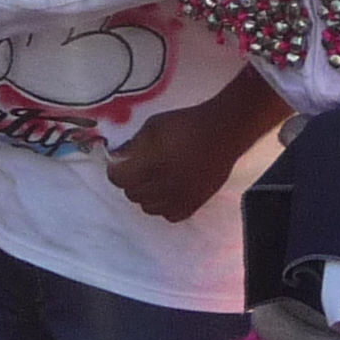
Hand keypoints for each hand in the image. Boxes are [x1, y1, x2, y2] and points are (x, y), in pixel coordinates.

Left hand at [107, 70, 290, 222]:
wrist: (223, 132)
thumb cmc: (186, 124)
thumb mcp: (153, 125)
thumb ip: (132, 144)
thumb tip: (118, 157)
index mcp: (147, 165)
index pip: (117, 179)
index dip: (116, 169)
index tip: (121, 162)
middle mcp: (160, 187)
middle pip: (131, 194)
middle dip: (131, 181)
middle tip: (140, 168)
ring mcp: (178, 198)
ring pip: (148, 208)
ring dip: (147, 195)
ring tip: (156, 181)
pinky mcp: (194, 204)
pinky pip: (170, 216)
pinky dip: (166, 206)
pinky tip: (170, 192)